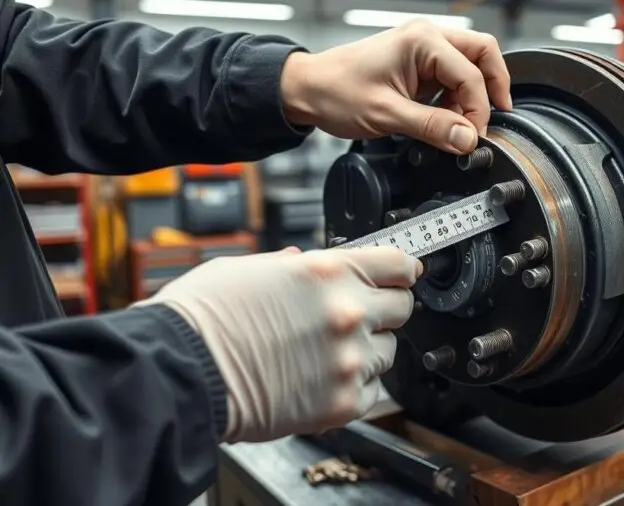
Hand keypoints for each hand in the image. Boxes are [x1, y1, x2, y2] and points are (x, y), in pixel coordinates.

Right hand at [137, 246, 421, 442]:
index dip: (402, 269)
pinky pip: (373, 390)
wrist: (178, 374)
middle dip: (384, 310)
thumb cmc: (200, 320)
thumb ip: (291, 266)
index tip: (404, 275)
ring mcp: (349, 358)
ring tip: (326, 353)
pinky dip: (354, 386)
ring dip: (367, 350)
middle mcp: (348, 312)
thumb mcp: (247, 267)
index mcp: (329, 272)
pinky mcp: (343, 401)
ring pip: (389, 352)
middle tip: (357, 317)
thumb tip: (305, 262)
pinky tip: (322, 379)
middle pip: (402, 307)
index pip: (398, 263)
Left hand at [279, 19, 511, 154]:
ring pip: (472, 63)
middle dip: (493, 88)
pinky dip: (458, 97)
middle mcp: (427, 37)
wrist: (307, 89)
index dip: (478, 110)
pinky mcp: (420, 62)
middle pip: (484, 54)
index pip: (472, 74)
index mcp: (422, 41)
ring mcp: (424, 48)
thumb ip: (433, 127)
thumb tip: (468, 140)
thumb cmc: (336, 92)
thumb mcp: (387, 115)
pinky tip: (447, 118)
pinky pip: (454, 76)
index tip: (471, 138)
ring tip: (461, 125)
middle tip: (492, 121)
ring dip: (474, 95)